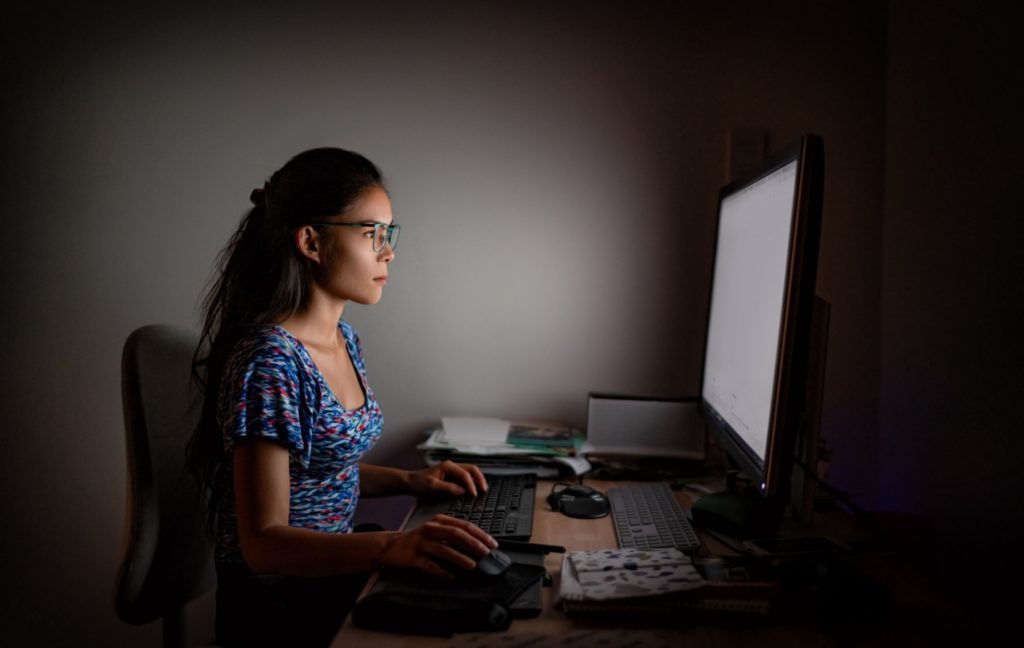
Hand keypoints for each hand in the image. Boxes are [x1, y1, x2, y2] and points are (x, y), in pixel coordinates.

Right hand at [378, 514, 497, 578]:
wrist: (391, 546)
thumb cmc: (419, 539)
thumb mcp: (436, 531)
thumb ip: (454, 534)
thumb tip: (479, 545)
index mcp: (439, 521)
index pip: (463, 525)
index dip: (479, 534)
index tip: (492, 544)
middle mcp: (430, 529)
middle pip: (455, 534)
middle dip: (473, 544)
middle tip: (485, 553)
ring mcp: (420, 543)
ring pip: (443, 550)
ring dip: (460, 558)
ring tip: (472, 565)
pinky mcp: (412, 557)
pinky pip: (430, 565)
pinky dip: (442, 572)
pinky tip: (452, 577)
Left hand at [408, 460, 488, 497]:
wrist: (410, 483)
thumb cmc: (419, 483)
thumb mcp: (432, 486)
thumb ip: (448, 488)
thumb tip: (463, 491)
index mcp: (448, 466)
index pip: (464, 474)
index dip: (471, 484)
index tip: (474, 494)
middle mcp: (452, 466)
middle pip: (471, 469)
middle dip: (479, 479)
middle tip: (484, 490)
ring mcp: (452, 471)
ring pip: (470, 472)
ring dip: (477, 480)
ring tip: (482, 489)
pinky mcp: (451, 477)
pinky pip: (465, 478)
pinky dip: (471, 483)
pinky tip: (474, 490)